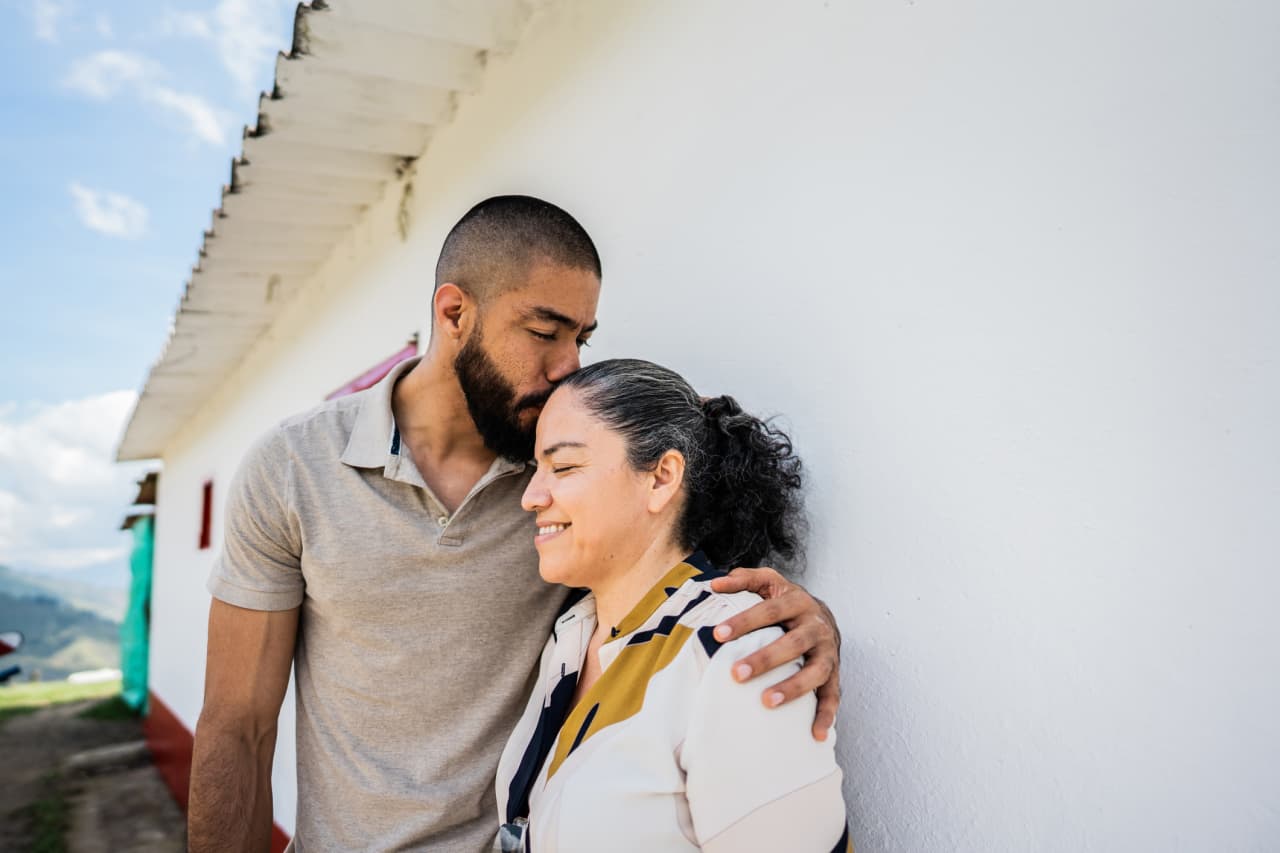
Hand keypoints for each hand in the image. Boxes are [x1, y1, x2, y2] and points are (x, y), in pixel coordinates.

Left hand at [710, 567, 841, 740]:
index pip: (770, 610)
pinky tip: (816, 734)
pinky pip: (833, 695)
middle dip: (765, 659)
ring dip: (794, 687)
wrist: (824, 617)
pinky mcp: (835, 673)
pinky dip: (827, 715)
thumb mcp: (769, 584)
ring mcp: (828, 651)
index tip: (718, 634)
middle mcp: (816, 626)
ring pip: (816, 670)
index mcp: (797, 601)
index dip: (744, 621)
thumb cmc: (787, 602)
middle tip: (736, 673)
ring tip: (767, 701)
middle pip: (793, 643)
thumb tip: (715, 583)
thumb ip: (743, 580)